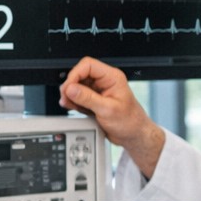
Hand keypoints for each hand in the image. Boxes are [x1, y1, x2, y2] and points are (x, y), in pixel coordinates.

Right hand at [58, 56, 164, 176]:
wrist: (133, 134)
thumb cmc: (130, 121)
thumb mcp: (107, 110)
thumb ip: (88, 98)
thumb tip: (71, 88)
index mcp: (112, 78)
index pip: (88, 65)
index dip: (75, 74)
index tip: (69, 87)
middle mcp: (105, 81)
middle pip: (80, 74)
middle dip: (71, 86)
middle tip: (67, 98)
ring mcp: (98, 90)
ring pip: (77, 85)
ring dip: (70, 95)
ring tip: (70, 105)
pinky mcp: (94, 99)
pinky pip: (78, 95)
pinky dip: (73, 101)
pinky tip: (75, 108)